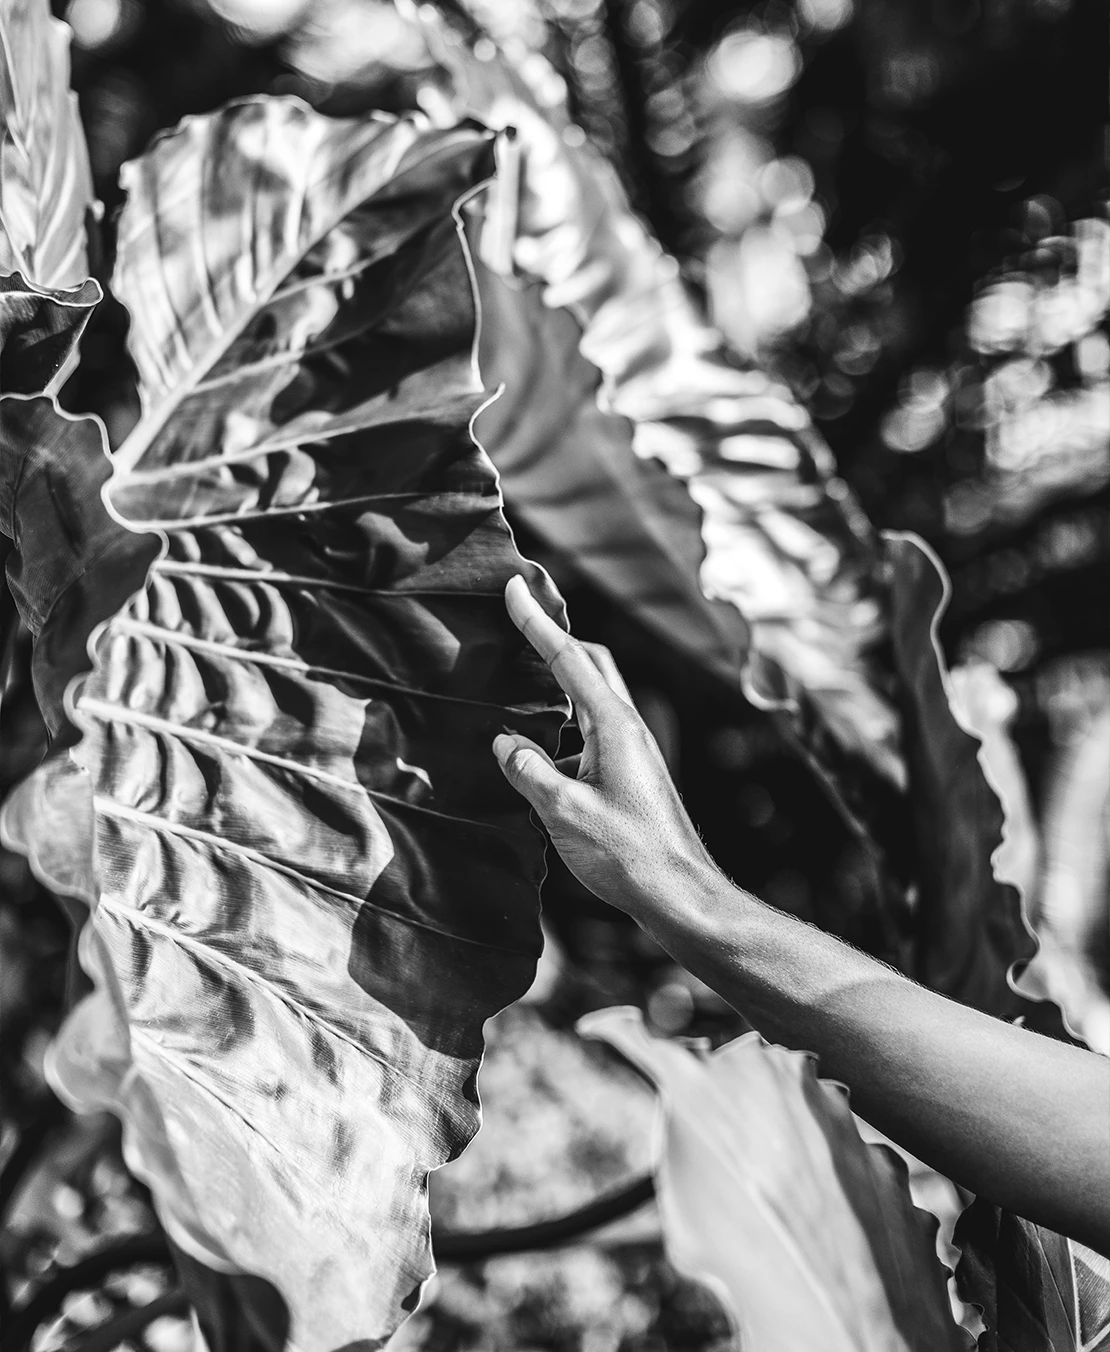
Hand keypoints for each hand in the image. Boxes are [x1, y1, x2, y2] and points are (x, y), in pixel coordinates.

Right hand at [493, 575, 719, 914]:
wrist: (678, 895)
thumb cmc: (628, 855)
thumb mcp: (564, 812)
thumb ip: (529, 772)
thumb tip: (505, 743)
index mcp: (613, 726)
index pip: (569, 658)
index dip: (537, 622)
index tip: (513, 587)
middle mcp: (627, 728)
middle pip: (589, 663)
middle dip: (554, 636)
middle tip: (520, 617)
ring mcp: (632, 751)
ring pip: (590, 697)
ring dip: (558, 680)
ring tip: (521, 678)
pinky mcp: (630, 773)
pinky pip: (590, 730)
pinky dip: (562, 723)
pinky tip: (538, 749)